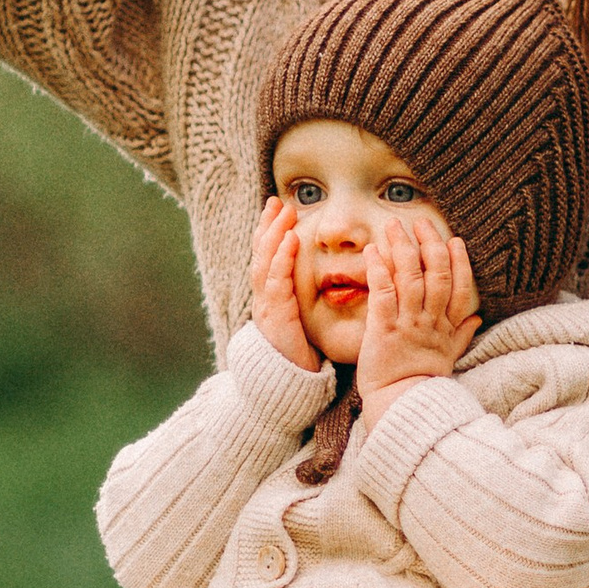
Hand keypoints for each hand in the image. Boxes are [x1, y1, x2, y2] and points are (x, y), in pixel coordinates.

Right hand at [248, 194, 318, 371]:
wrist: (287, 386)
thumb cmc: (300, 354)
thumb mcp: (302, 321)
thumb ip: (305, 300)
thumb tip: (328, 281)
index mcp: (272, 297)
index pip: (269, 257)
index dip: (271, 232)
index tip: (279, 208)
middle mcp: (264, 297)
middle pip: (261, 254)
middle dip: (268, 226)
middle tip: (277, 201)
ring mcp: (266, 305)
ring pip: (265, 262)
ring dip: (274, 234)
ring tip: (283, 212)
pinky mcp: (274, 315)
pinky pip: (276, 282)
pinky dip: (282, 259)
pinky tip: (289, 240)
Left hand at [356, 210, 479, 418]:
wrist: (402, 406)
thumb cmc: (422, 382)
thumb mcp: (448, 357)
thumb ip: (462, 334)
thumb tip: (477, 319)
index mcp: (447, 327)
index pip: (459, 287)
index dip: (459, 262)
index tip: (454, 241)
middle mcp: (430, 322)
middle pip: (436, 275)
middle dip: (429, 245)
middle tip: (420, 222)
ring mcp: (408, 324)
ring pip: (410, 278)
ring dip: (401, 248)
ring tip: (393, 226)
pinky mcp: (384, 330)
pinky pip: (383, 294)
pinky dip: (378, 270)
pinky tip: (372, 251)